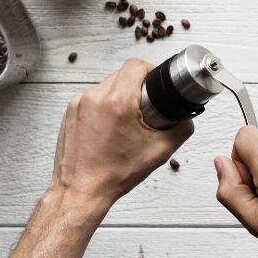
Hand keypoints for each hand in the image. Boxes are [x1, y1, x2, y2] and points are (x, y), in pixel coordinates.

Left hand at [0, 58, 193, 257]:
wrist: (80, 192)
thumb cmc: (112, 175)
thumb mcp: (159, 152)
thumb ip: (181, 129)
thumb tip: (187, 118)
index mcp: (117, 102)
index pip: (136, 66)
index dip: (151, 70)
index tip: (156, 83)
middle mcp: (94, 98)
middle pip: (122, 74)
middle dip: (138, 87)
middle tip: (145, 108)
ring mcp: (78, 104)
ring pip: (107, 86)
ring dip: (120, 97)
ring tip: (126, 121)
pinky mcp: (70, 112)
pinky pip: (93, 98)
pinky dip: (104, 107)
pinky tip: (110, 128)